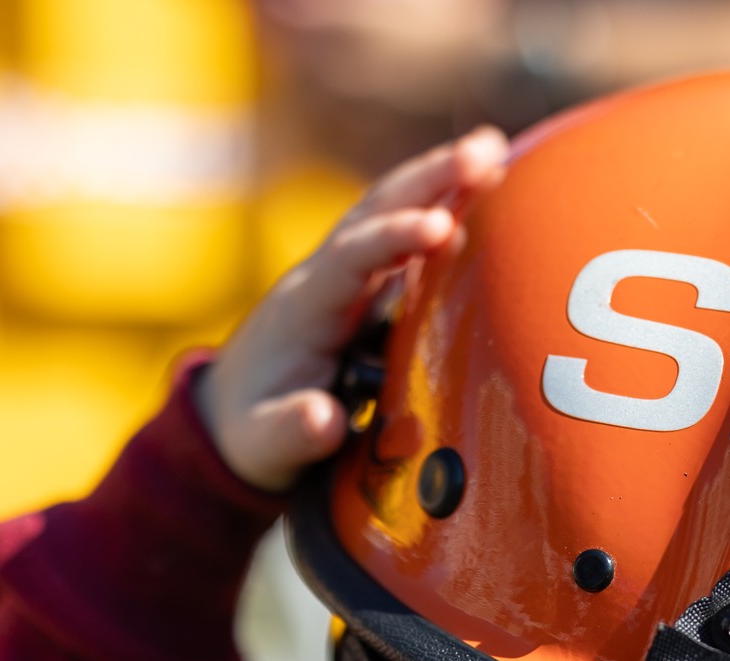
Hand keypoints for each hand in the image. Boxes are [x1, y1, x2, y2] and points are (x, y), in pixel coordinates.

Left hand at [200, 126, 509, 491]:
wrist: (233, 412)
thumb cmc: (254, 431)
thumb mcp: (264, 444)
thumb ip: (292, 432)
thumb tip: (324, 419)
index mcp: (305, 308)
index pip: (351, 260)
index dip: (394, 239)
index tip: (442, 228)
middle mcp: (326, 276)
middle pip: (376, 211)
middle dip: (430, 180)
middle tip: (486, 152)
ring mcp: (349, 274)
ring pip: (393, 209)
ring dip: (441, 177)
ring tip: (495, 147)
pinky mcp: (370, 284)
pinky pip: (408, 233)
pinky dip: (445, 202)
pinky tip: (489, 183)